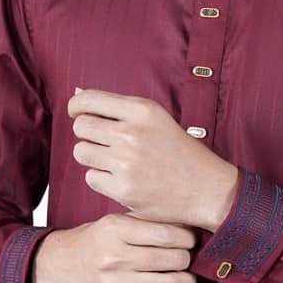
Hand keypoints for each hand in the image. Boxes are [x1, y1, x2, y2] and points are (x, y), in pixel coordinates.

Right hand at [33, 213, 199, 282]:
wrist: (56, 266)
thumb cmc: (93, 241)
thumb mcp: (113, 222)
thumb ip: (145, 223)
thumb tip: (187, 227)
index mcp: (114, 230)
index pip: (166, 234)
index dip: (187, 238)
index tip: (191, 240)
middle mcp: (113, 257)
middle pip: (170, 260)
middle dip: (187, 259)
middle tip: (189, 258)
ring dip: (185, 281)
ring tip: (186, 277)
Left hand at [65, 87, 240, 231]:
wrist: (207, 189)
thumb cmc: (179, 151)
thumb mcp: (154, 118)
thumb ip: (116, 107)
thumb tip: (76, 92)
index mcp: (142, 110)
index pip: (88, 100)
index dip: (75, 106)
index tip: (77, 113)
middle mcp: (132, 134)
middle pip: (81, 126)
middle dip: (87, 134)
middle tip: (104, 142)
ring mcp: (127, 163)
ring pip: (81, 152)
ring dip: (92, 157)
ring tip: (114, 161)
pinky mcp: (124, 189)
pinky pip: (90, 177)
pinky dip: (102, 179)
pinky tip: (122, 178)